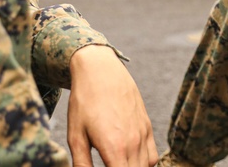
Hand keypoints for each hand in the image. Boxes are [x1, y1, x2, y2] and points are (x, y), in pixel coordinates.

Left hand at [67, 45, 157, 165]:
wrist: (100, 70)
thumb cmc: (84, 102)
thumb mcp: (75, 135)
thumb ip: (81, 163)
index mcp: (115, 148)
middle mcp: (133, 143)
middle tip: (108, 164)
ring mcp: (143, 133)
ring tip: (117, 163)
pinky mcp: (147, 125)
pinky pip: (153, 155)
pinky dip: (144, 163)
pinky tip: (129, 160)